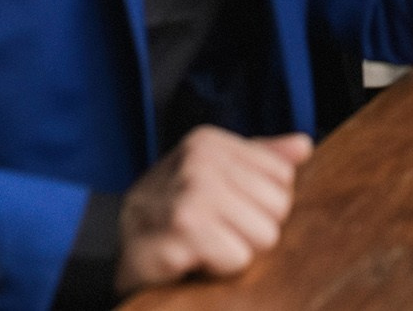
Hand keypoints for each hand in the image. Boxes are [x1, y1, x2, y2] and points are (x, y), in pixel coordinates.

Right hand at [112, 126, 313, 294]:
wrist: (108, 247)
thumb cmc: (169, 210)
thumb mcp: (212, 173)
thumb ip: (261, 158)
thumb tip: (304, 146)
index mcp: (209, 143)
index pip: (282, 178)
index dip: (260, 203)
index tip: (226, 209)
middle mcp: (198, 163)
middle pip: (277, 209)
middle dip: (250, 230)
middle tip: (213, 232)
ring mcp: (186, 199)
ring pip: (262, 237)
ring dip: (234, 252)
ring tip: (202, 245)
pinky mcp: (178, 237)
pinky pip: (236, 260)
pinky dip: (217, 268)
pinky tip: (190, 259)